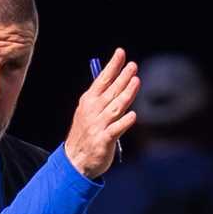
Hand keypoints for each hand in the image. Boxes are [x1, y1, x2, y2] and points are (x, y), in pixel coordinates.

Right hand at [65, 50, 139, 178]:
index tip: (121, 53)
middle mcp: (93, 111)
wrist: (75, 160)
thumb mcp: (88, 113)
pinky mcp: (104, 140)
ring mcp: (98, 125)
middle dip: (123, 77)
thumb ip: (101, 99)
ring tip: (136, 81)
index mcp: (88, 101)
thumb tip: (116, 82)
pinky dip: (124, 122)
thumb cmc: (86, 134)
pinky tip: (133, 115)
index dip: (112, 66)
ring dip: (126, 94)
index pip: (102, 80)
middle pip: (111, 91)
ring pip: (115, 107)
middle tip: (133, 65)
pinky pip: (116, 129)